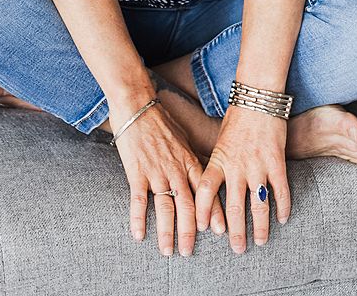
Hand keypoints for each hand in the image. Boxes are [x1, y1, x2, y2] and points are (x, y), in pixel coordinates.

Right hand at [112, 98, 226, 255]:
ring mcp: (157, 171)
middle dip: (189, 232)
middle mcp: (176, 169)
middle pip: (187, 206)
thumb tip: (199, 170)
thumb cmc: (159, 120)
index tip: (220, 231)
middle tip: (188, 252)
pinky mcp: (137, 171)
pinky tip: (139, 235)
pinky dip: (139, 219)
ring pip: (165, 207)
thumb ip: (190, 157)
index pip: (205, 191)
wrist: (137, 104)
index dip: (213, 212)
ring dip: (167, 231)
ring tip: (168, 251)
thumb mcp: (182, 137)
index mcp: (189, 161)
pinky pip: (139, 200)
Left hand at [194, 103, 290, 252]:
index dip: (203, 211)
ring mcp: (258, 165)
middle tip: (236, 249)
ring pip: (259, 205)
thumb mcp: (220, 140)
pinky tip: (283, 218)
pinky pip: (281, 191)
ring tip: (260, 241)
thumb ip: (218, 164)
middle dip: (235, 232)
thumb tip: (211, 187)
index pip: (206, 190)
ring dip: (260, 227)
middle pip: (234, 207)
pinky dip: (283, 207)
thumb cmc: (237, 118)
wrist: (258, 96)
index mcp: (219, 159)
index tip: (202, 229)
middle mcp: (237, 165)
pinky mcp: (277, 162)